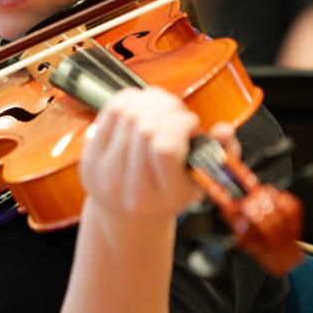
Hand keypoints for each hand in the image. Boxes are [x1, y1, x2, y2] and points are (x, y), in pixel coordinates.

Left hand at [79, 87, 240, 220]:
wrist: (128, 213)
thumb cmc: (170, 193)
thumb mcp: (201, 181)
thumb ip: (220, 154)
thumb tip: (224, 130)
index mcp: (164, 198)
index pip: (163, 148)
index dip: (180, 124)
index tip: (192, 123)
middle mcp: (129, 189)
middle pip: (144, 127)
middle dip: (167, 108)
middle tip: (178, 111)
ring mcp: (104, 173)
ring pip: (126, 115)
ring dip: (150, 100)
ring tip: (164, 104)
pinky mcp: (88, 158)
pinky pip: (109, 112)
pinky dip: (129, 98)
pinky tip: (143, 102)